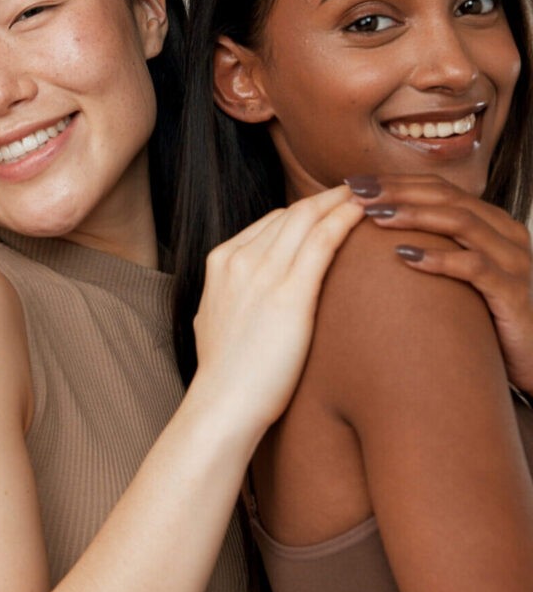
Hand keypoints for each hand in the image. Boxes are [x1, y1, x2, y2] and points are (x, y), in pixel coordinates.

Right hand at [190, 186, 365, 430]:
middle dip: (326, 198)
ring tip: (372, 193)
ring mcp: (261, 273)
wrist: (223, 403)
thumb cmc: (228, 374)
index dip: (305, 212)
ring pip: (307, 219)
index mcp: (220, 263)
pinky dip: (344, 219)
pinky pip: (322, 241)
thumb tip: (257, 296)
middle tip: (362, 188)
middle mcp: (238, 259)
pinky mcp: (289, 293)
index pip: (271, 223)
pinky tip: (365, 212)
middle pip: (290, 214)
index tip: (331, 208)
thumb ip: (238, 296)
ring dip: (340, 201)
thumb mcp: (220, 320)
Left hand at [345, 174, 532, 391]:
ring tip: (374, 216)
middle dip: (399, 191)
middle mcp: (506, 234)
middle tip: (356, 192)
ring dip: (414, 215)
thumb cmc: (482, 315)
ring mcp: (514, 262)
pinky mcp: (514, 292)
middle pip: (448, 197)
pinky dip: (439, 258)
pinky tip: (404, 256)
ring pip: (462, 223)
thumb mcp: (456, 273)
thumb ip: (430, 246)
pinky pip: (475, 267)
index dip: (396, 181)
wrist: (527, 359)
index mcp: (491, 223)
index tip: (354, 183)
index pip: (441, 188)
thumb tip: (372, 230)